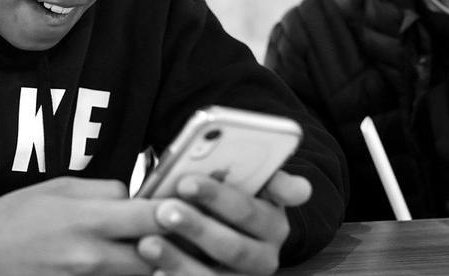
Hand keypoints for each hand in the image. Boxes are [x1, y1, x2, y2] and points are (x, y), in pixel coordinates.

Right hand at [0, 177, 162, 275]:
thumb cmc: (17, 216)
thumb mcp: (61, 187)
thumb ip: (105, 190)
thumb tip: (136, 194)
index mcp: (89, 220)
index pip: (153, 217)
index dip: (178, 212)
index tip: (187, 206)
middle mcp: (91, 257)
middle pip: (155, 256)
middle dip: (167, 245)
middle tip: (173, 232)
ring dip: (148, 264)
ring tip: (144, 247)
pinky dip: (122, 274)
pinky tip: (120, 262)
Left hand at [136, 170, 311, 275]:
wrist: (229, 230)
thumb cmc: (234, 201)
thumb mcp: (258, 186)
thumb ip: (273, 180)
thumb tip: (300, 190)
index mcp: (274, 224)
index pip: (248, 211)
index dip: (218, 198)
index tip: (186, 182)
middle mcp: (263, 259)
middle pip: (231, 247)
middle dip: (196, 228)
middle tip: (164, 210)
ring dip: (179, 261)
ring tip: (148, 242)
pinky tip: (152, 270)